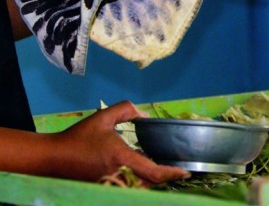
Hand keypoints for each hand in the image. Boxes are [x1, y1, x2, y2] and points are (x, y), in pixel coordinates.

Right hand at [47, 101, 188, 183]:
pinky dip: (139, 185)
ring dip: (152, 183)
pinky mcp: (104, 189)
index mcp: (121, 158)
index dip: (171, 174)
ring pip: (139, 189)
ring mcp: (110, 185)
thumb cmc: (79, 137)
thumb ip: (126, 109)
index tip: (185, 172)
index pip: (153, 171)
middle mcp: (118, 175)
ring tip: (164, 173)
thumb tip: (144, 115)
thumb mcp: (103, 117)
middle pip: (149, 184)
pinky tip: (143, 176)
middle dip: (164, 180)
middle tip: (177, 172)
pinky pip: (127, 190)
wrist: (53, 157)